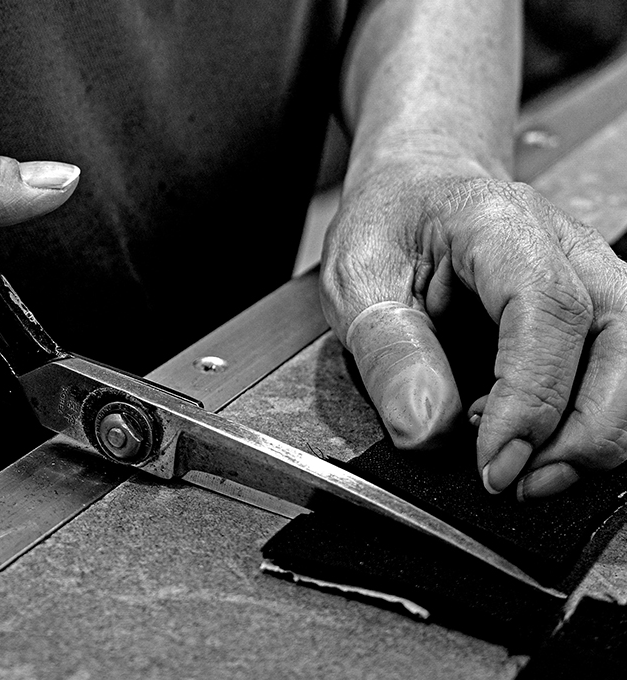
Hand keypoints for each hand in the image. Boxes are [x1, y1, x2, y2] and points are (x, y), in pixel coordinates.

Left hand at [321, 164, 626, 499]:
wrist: (417, 192)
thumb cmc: (391, 226)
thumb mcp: (356, 281)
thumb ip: (389, 354)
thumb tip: (427, 428)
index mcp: (500, 225)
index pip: (547, 309)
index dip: (531, 394)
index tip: (494, 457)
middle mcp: (569, 246)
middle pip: (623, 336)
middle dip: (584, 428)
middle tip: (516, 481)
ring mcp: (597, 277)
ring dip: (598, 433)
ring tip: (529, 474)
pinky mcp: (602, 312)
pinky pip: (623, 372)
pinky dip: (593, 421)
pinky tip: (539, 443)